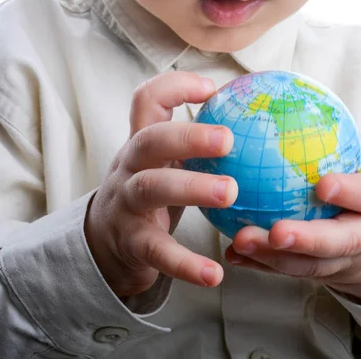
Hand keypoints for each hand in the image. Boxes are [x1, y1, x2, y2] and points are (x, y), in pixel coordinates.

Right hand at [85, 72, 237, 296]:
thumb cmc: (152, 193)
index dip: (175, 87)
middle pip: (150, 140)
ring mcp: (127, 204)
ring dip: (192, 188)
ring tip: (231, 193)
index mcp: (143, 143)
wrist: (106, 243)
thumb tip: (254, 117)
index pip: (147, 100)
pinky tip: (214, 273)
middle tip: (229, 140)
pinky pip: (158, 251)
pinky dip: (185, 263)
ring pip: (152, 188)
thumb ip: (195, 143)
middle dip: (187, 136)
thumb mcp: (165, 162)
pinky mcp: (133, 242)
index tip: (213, 89)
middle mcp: (130, 167)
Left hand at [225, 162, 360, 313]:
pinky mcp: (327, 276)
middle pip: (342, 242)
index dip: (351, 192)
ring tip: (241, 241)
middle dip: (308, 240)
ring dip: (275, 257)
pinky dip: (262, 265)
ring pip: (314, 266)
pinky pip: (293, 273)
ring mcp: (348, 262)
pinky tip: (234, 255)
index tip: (324, 185)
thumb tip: (290, 99)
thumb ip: (340, 149)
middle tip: (276, 232)